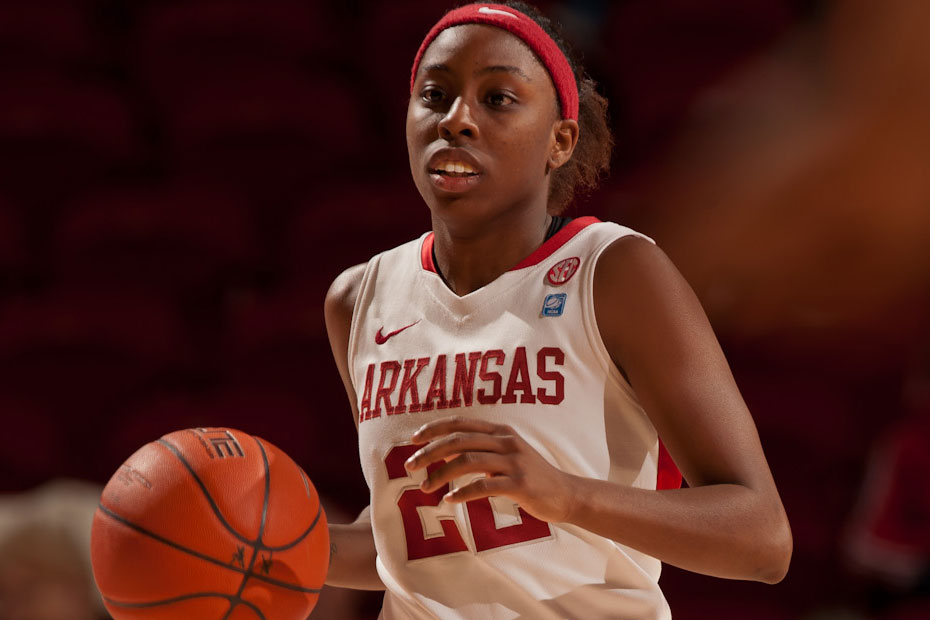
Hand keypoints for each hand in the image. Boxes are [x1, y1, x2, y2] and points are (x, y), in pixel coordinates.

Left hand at [403, 416, 575, 523]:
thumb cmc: (529, 475)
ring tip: (424, 487)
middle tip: (410, 465)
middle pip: (459, 440)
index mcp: (500, 431)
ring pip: (467, 461)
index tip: (413, 440)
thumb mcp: (506, 455)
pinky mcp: (519, 483)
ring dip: (440, 474)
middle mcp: (506, 441)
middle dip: (430, 452)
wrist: (565, 494)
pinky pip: (484, 485)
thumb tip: (442, 451)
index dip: (433, 428)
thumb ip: (479, 449)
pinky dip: (462, 492)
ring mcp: (514, 461)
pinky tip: (449, 500)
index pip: (460, 422)